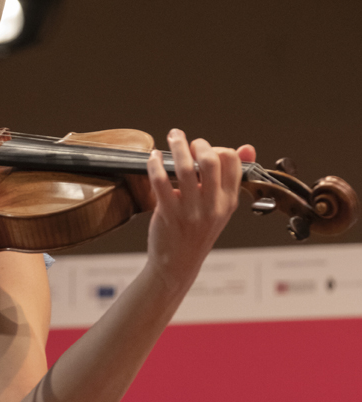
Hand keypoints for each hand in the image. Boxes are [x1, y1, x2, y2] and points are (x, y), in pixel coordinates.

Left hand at [145, 129, 255, 292]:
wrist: (178, 264)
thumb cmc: (198, 233)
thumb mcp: (221, 207)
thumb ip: (230, 178)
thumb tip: (246, 147)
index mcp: (229, 201)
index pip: (232, 162)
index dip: (218, 148)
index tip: (204, 149)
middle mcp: (213, 205)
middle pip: (211, 160)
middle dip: (197, 143)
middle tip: (185, 140)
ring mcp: (191, 211)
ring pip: (184, 168)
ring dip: (177, 146)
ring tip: (172, 137)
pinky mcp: (169, 214)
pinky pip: (161, 181)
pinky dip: (156, 164)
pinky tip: (154, 157)